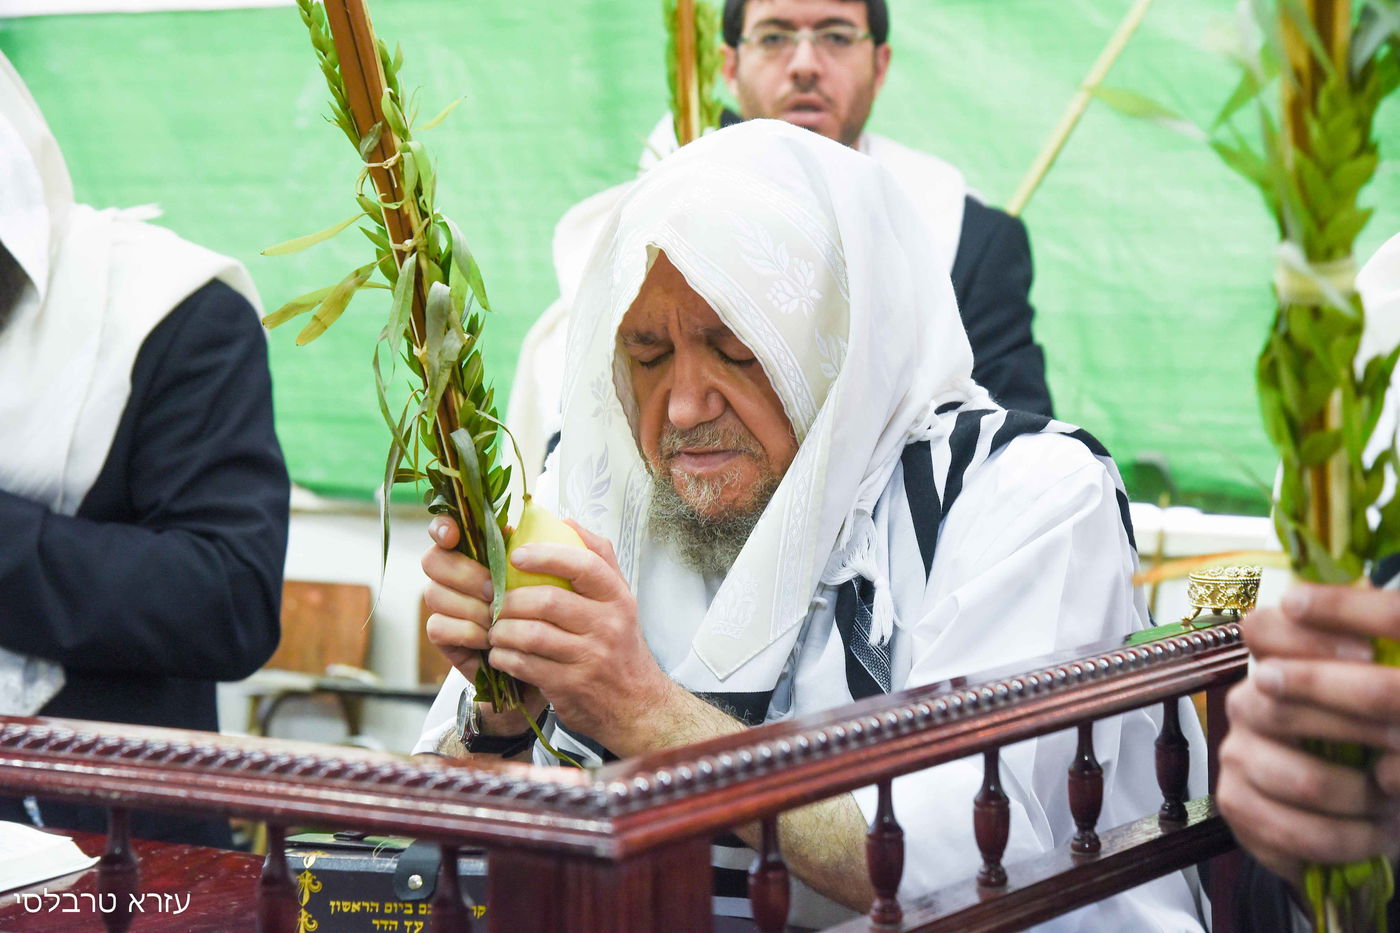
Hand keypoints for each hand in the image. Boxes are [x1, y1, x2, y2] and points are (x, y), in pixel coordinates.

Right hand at [421, 516, 545, 740]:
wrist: (548, 664)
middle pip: (433, 560)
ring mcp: (448, 605)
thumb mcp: (564, 579)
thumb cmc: (553, 616)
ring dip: (470, 606)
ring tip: (498, 619)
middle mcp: (458, 575)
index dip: (443, 527)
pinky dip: (465, 631)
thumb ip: (561, 549)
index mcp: (482, 552)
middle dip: (464, 573)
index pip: (447, 529)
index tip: (454, 535)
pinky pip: (437, 626)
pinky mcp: (445, 636)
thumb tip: (562, 521)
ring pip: (434, 593)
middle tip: (494, 590)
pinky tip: (488, 639)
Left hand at [485, 521, 672, 750]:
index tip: (516, 555)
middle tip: (492, 601)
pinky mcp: (571, 686)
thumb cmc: (619, 644)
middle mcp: (607, 625)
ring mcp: (590, 658)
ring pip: (532, 635)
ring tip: (493, 628)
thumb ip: (596, 558)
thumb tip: (564, 520)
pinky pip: (526, 665)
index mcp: (617, 597)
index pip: (584, 565)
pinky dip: (504, 657)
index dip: (546, 556)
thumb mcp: (620, 600)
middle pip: (548, 601)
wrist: (636, 705)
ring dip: (502, 630)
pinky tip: (500, 653)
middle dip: (510, 600)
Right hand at [1216, 584, 1399, 883]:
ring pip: (1301, 780)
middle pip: (1284, 706)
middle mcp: (1245, 702)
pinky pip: (1293, 832)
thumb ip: (1365, 669)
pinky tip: (1374, 837)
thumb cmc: (1370, 742)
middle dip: (1359, 731)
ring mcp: (1235, 754)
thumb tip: (1383, 637)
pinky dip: (1348, 842)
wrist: (1346, 808)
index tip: (1367, 655)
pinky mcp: (1235, 805)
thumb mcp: (1371, 698)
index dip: (1312, 639)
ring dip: (1365, 802)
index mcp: (1274, 662)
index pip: (1265, 629)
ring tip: (1397, 807)